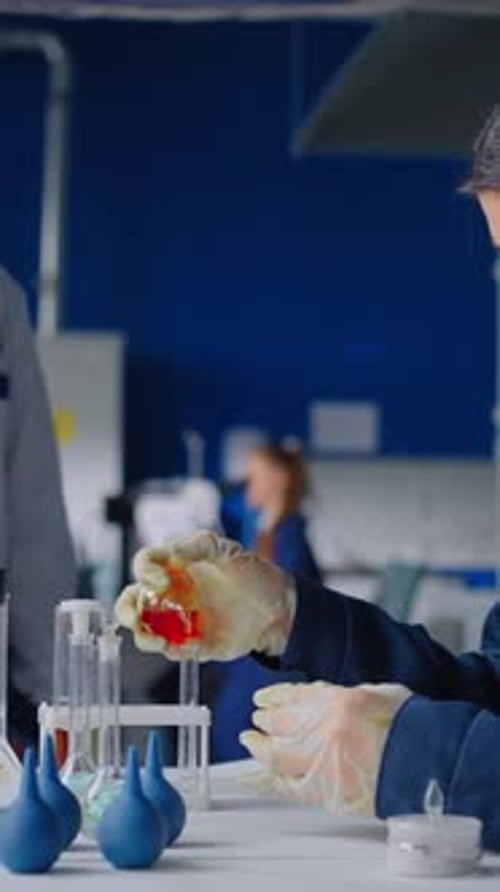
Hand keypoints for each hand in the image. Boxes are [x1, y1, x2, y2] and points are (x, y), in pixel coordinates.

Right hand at [114, 531, 295, 660]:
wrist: (280, 608)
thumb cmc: (253, 574)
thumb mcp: (228, 551)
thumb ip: (199, 545)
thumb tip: (171, 551)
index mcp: (176, 567)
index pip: (144, 565)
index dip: (144, 572)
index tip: (161, 580)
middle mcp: (172, 594)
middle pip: (133, 602)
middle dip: (127, 611)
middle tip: (135, 619)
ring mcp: (180, 621)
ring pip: (146, 632)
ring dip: (145, 638)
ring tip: (160, 642)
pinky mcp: (194, 645)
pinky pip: (174, 652)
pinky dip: (174, 652)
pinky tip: (188, 648)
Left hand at [240, 681, 411, 815]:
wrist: (426, 762)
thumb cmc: (411, 728)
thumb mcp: (377, 695)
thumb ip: (346, 696)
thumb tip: (327, 699)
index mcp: (336, 699)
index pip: (293, 696)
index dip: (274, 697)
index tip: (263, 699)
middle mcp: (322, 727)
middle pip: (281, 722)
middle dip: (266, 720)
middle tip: (257, 720)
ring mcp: (320, 759)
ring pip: (276, 753)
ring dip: (259, 746)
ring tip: (251, 741)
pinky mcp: (324, 789)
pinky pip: (285, 785)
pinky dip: (265, 781)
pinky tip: (252, 776)